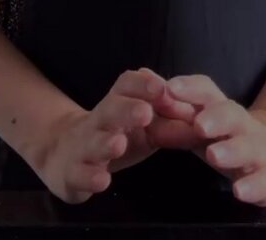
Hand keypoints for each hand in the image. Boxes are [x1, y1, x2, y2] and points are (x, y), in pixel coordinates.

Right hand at [36, 67, 195, 204]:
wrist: (65, 154)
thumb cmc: (116, 136)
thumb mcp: (143, 127)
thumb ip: (169, 122)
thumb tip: (200, 119)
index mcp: (117, 104)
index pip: (126, 85)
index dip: (142, 85)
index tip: (162, 88)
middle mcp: (98, 121)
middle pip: (109, 110)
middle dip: (126, 110)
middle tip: (145, 113)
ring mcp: (82, 147)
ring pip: (92, 142)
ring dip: (105, 142)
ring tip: (119, 143)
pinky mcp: (72, 174)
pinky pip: (79, 175)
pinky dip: (90, 178)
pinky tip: (103, 180)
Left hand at [165, 73, 265, 205]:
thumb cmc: (227, 137)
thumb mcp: (201, 126)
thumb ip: (173, 116)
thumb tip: (141, 95)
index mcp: (221, 109)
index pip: (207, 92)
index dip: (190, 88)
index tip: (170, 87)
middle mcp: (243, 124)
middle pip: (231, 114)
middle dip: (216, 117)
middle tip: (198, 124)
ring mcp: (259, 150)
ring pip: (247, 146)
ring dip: (232, 149)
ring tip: (214, 154)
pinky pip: (263, 181)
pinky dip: (252, 185)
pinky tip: (240, 190)